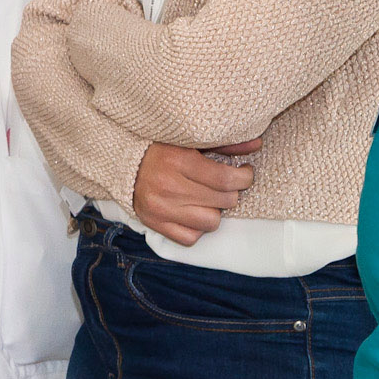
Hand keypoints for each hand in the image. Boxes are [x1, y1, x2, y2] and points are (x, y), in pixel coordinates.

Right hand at [132, 139, 262, 246]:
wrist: (121, 164)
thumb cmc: (160, 149)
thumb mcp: (190, 140)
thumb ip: (224, 144)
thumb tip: (257, 144)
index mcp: (178, 161)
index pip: (225, 179)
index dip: (244, 178)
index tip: (244, 172)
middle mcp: (168, 187)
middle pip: (223, 201)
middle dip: (231, 192)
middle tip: (225, 184)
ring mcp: (161, 209)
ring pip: (211, 222)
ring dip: (215, 211)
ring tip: (207, 199)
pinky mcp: (154, 224)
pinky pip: (191, 237)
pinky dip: (197, 227)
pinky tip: (193, 212)